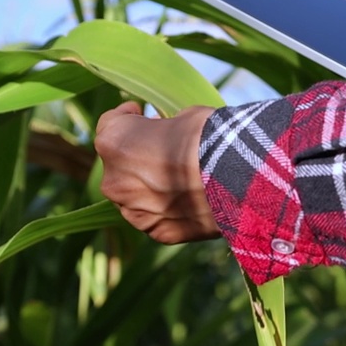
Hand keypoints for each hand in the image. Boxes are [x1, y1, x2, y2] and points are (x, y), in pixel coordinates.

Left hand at [96, 102, 221, 243]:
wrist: (236, 177)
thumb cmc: (207, 137)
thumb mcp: (183, 116)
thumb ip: (163, 129)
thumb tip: (167, 134)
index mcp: (114, 143)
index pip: (109, 124)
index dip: (129, 117)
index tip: (142, 113)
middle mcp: (114, 180)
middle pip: (120, 165)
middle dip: (138, 156)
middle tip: (166, 150)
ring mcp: (133, 211)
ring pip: (136, 196)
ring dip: (151, 186)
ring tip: (183, 179)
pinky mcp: (157, 232)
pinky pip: (157, 217)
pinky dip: (169, 209)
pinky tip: (193, 199)